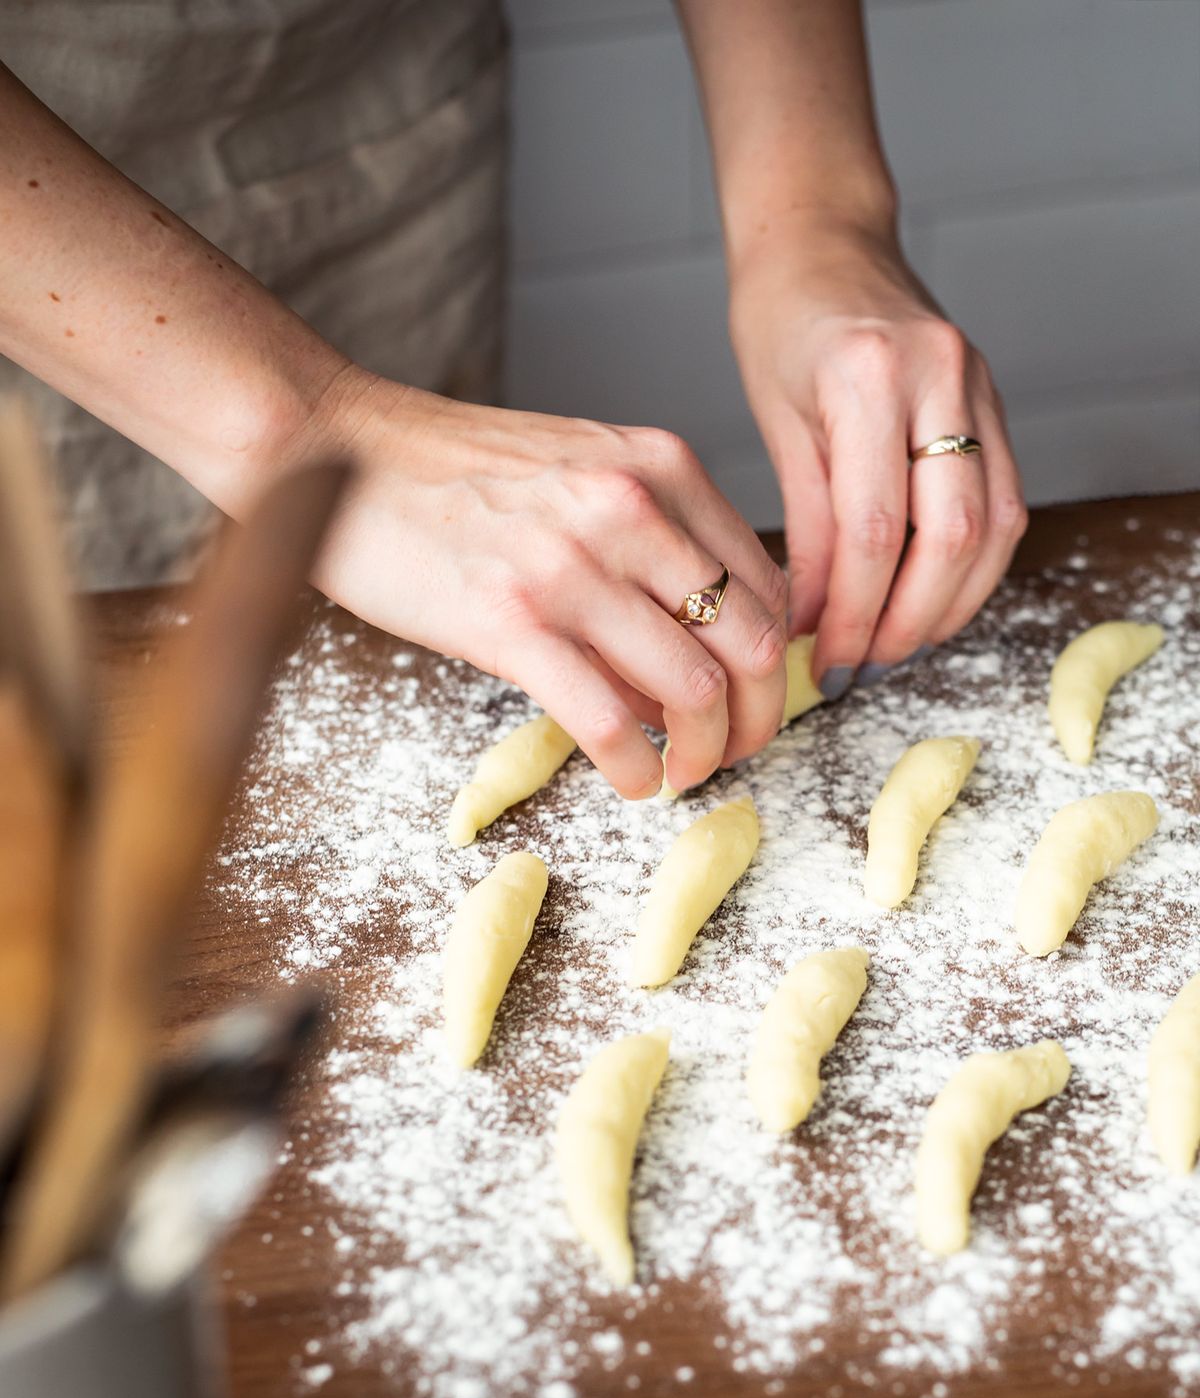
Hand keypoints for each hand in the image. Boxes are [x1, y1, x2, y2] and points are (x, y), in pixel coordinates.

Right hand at [303, 375, 786, 796]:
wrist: (335, 451)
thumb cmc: (453, 474)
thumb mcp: (580, 477)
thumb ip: (650, 549)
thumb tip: (692, 667)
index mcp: (661, 469)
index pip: (767, 586)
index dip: (774, 664)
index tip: (750, 702)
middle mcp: (632, 509)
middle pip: (750, 644)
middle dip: (757, 721)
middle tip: (732, 754)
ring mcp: (572, 565)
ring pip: (694, 690)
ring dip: (702, 754)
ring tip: (680, 774)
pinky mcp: (512, 622)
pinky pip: (610, 721)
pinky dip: (635, 769)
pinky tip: (629, 781)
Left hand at [730, 217, 1027, 695]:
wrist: (824, 241)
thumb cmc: (782, 325)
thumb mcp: (776, 422)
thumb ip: (804, 525)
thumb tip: (813, 622)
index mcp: (868, 377)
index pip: (874, 528)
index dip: (852, 610)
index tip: (824, 656)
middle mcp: (939, 377)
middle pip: (949, 536)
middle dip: (906, 620)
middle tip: (863, 664)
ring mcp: (979, 386)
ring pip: (994, 527)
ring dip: (950, 604)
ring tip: (897, 645)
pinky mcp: (996, 402)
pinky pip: (1005, 502)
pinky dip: (974, 565)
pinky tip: (932, 599)